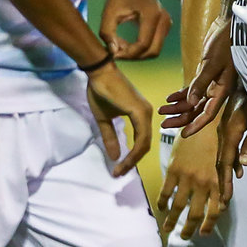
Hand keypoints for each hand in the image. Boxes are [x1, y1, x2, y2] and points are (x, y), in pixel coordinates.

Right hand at [87, 59, 154, 175]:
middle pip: (145, 145)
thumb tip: (114, 157)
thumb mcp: (104, 119)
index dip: (131, 158)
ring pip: (144, 143)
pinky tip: (124, 159)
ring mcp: (146, 113)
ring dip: (133, 159)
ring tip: (120, 170)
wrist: (99, 73)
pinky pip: (141, 137)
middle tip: (119, 173)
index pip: (141, 142)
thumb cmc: (101, 91)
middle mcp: (148, 114)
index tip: (118, 169)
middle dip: (132, 162)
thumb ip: (110, 137)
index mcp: (141, 116)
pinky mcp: (140, 112)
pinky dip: (134, 151)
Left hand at [99, 0, 171, 59]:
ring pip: (155, 49)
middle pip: (153, 50)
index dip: (129, 53)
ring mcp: (167, 23)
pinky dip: (142, 48)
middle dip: (134, 56)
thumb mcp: (108, 13)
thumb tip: (113, 52)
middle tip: (117, 54)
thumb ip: (107, 33)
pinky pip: (155, 44)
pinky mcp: (165, 26)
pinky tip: (128, 43)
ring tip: (121, 47)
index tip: (114, 54)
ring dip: (138, 53)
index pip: (144, 44)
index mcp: (152, 15)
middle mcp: (164, 20)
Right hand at [157, 118, 223, 240]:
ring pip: (178, 206)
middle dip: (189, 228)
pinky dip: (162, 202)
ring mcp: (187, 177)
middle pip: (195, 213)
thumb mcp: (227, 161)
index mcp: (217, 182)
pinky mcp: (173, 169)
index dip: (209, 225)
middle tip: (185, 237)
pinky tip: (161, 209)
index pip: (214, 211)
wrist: (203, 121)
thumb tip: (225, 202)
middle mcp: (203, 183)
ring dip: (172, 220)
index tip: (204, 234)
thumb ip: (226, 182)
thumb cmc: (219, 139)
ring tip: (168, 229)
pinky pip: (166, 191)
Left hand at [161, 19, 235, 135]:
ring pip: (194, 100)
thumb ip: (201, 83)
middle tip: (164, 125)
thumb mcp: (212, 64)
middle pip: (198, 110)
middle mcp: (218, 89)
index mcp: (222, 90)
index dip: (195, 125)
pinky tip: (169, 98)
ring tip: (162, 110)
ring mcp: (212, 82)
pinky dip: (181, 94)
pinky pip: (193, 88)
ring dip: (178, 106)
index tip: (182, 135)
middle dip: (181, 118)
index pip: (208, 113)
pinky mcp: (206, 73)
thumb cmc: (225, 43)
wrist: (229, 26)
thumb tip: (192, 103)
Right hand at [214, 88, 246, 203]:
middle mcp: (225, 128)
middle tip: (223, 202)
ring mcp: (225, 124)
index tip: (225, 199)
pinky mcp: (228, 121)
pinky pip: (225, 143)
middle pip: (222, 159)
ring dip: (225, 171)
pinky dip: (228, 158)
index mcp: (232, 129)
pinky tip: (235, 168)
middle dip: (223, 181)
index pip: (227, 161)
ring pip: (223, 152)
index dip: (226, 181)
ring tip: (226, 190)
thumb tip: (243, 164)